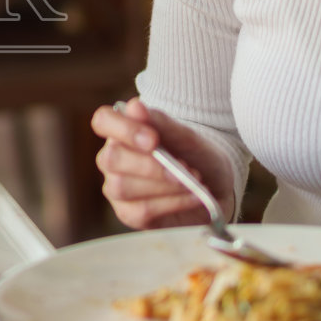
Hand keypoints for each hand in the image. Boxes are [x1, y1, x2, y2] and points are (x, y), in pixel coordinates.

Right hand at [91, 98, 235, 229]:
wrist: (217, 185)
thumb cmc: (196, 155)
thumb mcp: (186, 136)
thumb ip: (160, 122)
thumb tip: (134, 106)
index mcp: (122, 131)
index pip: (103, 121)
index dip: (123, 129)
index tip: (153, 139)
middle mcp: (113, 159)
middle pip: (110, 158)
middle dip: (149, 165)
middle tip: (183, 166)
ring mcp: (117, 188)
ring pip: (123, 187)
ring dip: (164, 185)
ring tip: (192, 181)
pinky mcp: (129, 214)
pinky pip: (141, 210)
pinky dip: (172, 203)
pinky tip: (192, 197)